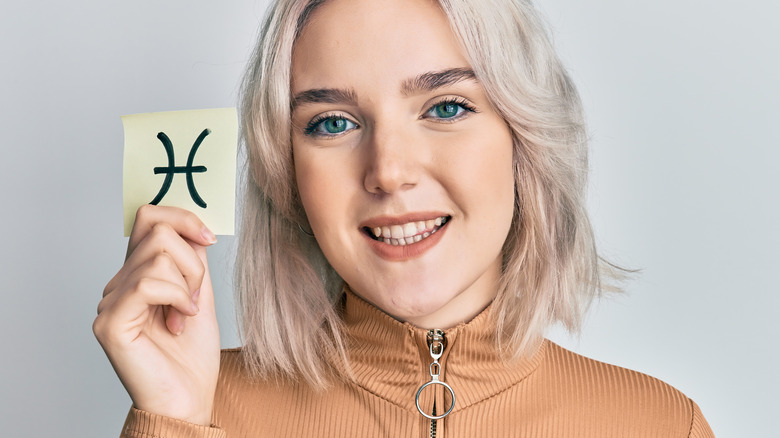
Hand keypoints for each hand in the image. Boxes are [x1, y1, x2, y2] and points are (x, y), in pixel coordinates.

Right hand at [93, 205, 220, 424]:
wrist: (189, 399)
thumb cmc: (192, 355)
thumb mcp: (198, 295)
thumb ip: (191, 260)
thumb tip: (190, 225)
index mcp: (137, 275)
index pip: (148, 218)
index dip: (182, 218)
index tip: (209, 238)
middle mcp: (118, 285)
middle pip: (156, 231)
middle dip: (191, 260)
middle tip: (195, 296)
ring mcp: (110, 303)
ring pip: (157, 256)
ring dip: (186, 284)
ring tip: (185, 315)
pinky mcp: (109, 323)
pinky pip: (148, 284)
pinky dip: (175, 297)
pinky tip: (179, 322)